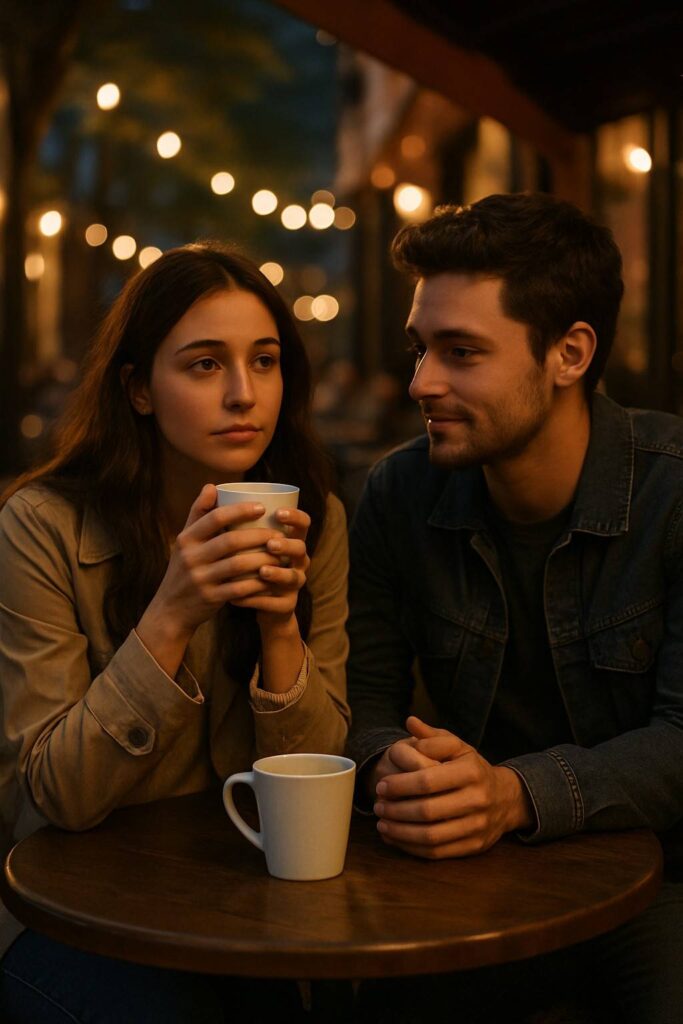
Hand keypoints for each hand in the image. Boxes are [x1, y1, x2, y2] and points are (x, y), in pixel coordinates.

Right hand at [143, 484, 292, 640]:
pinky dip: (257, 582)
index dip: (240, 510)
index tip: (262, 507)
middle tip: (279, 534)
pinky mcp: (210, 598)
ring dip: (262, 559)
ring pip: (238, 564)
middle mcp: (191, 557)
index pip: (215, 517)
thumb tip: (212, 486)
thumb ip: (198, 514)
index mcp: (186, 539)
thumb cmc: (184, 570)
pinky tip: (271, 577)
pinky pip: (239, 588)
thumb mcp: (184, 542)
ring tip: (280, 555)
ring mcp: (200, 579)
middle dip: (258, 535)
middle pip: (230, 541)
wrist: (170, 610)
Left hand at [230, 506, 310, 632]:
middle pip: (301, 549)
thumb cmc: (244, 563)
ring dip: (277, 574)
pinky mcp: (285, 605)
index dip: (295, 517)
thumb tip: (210, 487)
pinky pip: (276, 603)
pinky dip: (258, 600)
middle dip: (287, 545)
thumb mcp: (238, 540)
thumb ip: (226, 516)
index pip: (303, 523)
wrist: (254, 602)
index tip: (278, 513)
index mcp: (288, 540)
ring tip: (261, 571)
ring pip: (293, 577)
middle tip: (270, 543)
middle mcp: (295, 560)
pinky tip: (240, 598)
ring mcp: (293, 584)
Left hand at [373, 716, 533, 858]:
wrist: (505, 799)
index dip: (400, 785)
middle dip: (396, 810)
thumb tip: (410, 721)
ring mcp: (477, 826)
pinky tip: (396, 838)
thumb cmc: (472, 768)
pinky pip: (437, 852)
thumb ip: (432, 736)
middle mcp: (477, 799)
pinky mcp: (474, 846)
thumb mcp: (457, 747)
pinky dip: (411, 847)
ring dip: (400, 832)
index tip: (381, 785)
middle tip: (378, 806)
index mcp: (471, 771)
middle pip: (427, 810)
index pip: (427, 780)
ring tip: (381, 824)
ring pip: (431, 836)